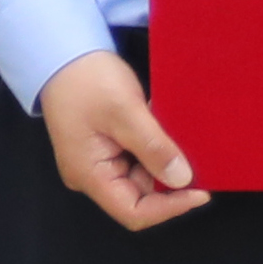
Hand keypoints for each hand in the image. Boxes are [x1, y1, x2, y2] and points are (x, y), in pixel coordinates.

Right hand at [42, 50, 209, 231]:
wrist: (61, 50)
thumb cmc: (86, 80)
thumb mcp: (125, 112)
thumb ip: (154, 148)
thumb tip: (183, 179)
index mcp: (89, 175)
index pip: (134, 212)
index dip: (170, 208)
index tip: (201, 191)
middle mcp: (91, 175)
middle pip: (139, 195)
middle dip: (170, 180)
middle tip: (197, 158)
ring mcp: (97, 160)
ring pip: (141, 175)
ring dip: (163, 160)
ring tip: (180, 137)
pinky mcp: (104, 145)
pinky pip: (135, 158)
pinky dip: (154, 147)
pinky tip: (165, 129)